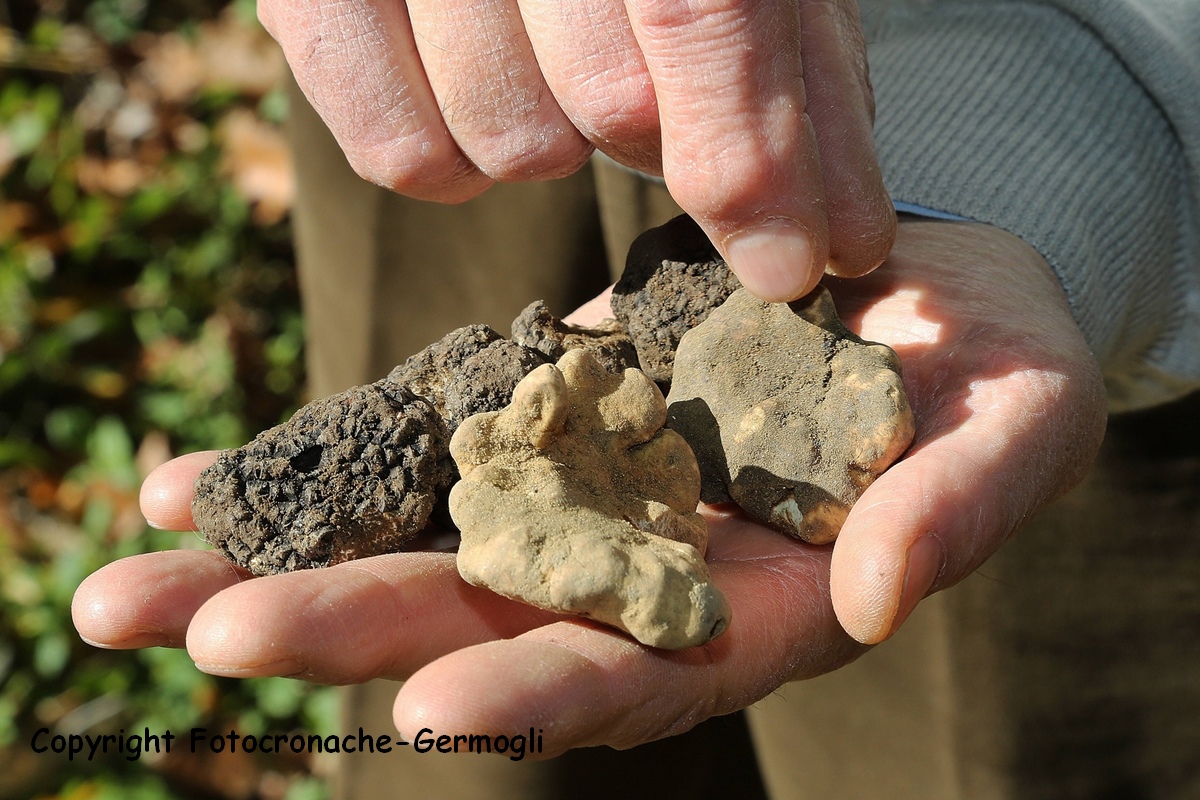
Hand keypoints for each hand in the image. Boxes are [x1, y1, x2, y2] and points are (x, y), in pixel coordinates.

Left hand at [73, 220, 1104, 753]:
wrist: (921, 291)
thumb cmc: (992, 369)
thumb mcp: (1014, 423)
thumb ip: (956, 510)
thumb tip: (875, 594)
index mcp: (753, 606)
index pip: (641, 670)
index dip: (546, 691)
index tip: (438, 709)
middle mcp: (641, 570)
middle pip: (482, 621)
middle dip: (347, 635)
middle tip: (205, 640)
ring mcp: (575, 495)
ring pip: (412, 547)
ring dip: (277, 566)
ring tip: (127, 582)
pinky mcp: (534, 420)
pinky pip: (410, 451)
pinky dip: (308, 470)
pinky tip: (194, 482)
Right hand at [260, 0, 894, 300]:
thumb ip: (800, 73)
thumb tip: (841, 238)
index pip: (703, 8)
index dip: (751, 152)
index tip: (792, 264)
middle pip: (611, 100)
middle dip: (658, 136)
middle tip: (647, 98)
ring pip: (513, 144)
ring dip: (559, 144)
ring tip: (551, 76)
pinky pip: (399, 156)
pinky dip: (456, 164)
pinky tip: (477, 107)